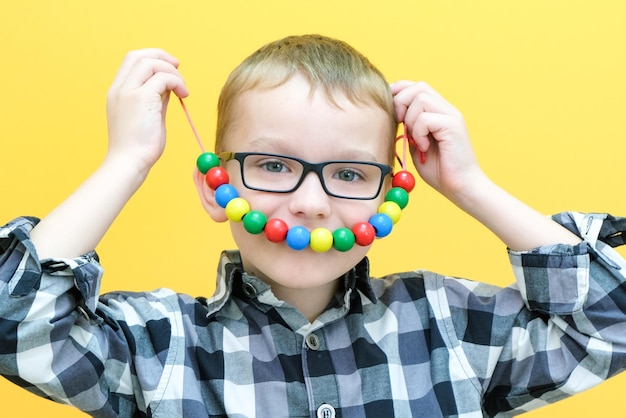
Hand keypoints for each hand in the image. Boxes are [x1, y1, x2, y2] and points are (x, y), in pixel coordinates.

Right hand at [106, 49, 188, 174]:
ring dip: (171, 71)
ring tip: (183, 89)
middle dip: (161, 56)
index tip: (169, 67)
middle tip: (178, 67)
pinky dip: (176, 82)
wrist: (129, 162)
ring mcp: (128, 92)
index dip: (152, 58)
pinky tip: (183, 95)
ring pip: (150, 63)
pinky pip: (163, 78)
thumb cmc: (138, 147)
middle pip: (138, 55)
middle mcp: (120, 88)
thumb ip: (156, 98)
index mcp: (117, 92)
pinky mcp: (141, 98)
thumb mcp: (148, 116)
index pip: (131, 61)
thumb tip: (169, 86)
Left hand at [391, 81, 485, 204]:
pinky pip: (425, 118)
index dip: (398, 91)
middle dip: (401, 103)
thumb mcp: (417, 146)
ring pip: (420, 98)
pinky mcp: (453, 125)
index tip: (387, 108)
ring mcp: (451, 116)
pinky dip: (418, 133)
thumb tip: (392, 116)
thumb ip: (408, 129)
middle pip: (418, 86)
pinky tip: (424, 148)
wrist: (462, 188)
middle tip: (401, 126)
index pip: (416, 86)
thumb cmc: (440, 171)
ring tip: (416, 140)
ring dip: (410, 119)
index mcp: (438, 112)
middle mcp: (446, 109)